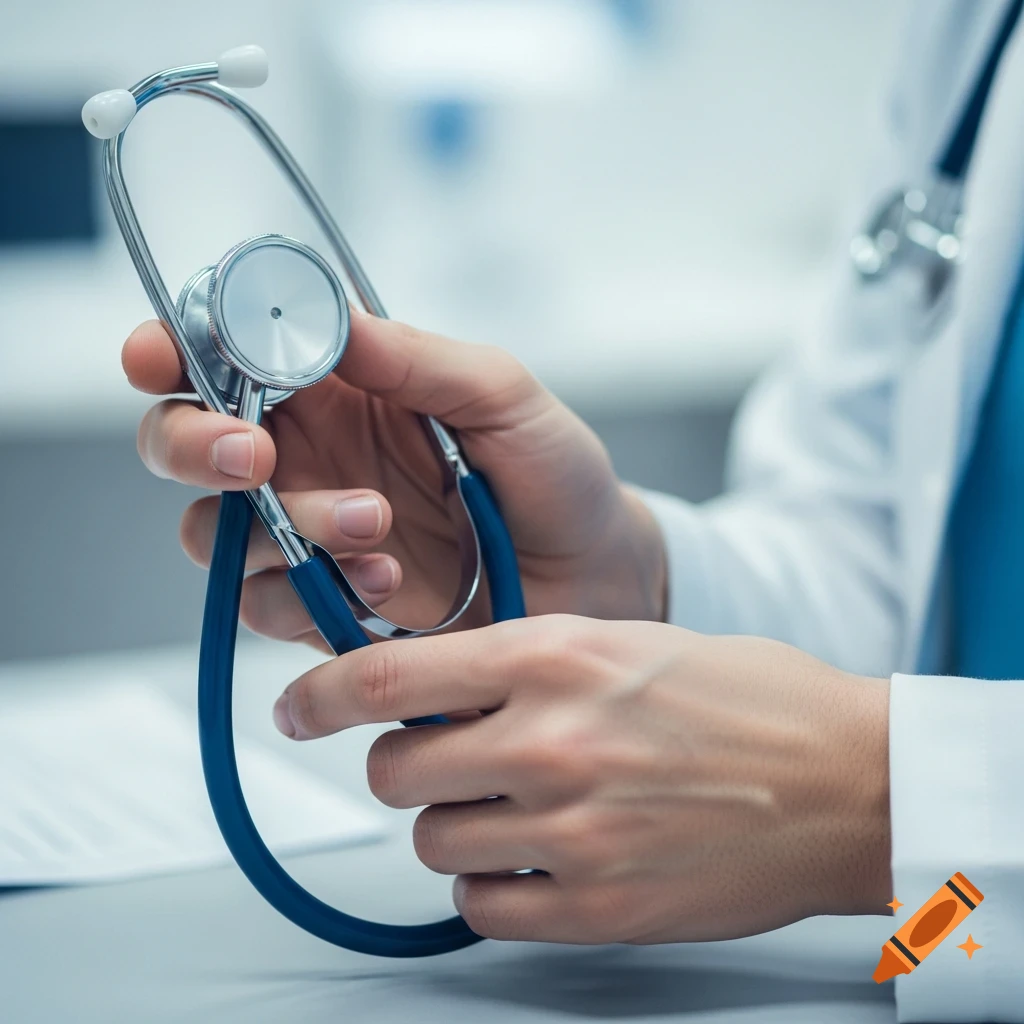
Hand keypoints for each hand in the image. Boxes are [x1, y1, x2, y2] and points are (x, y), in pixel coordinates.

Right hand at [122, 311, 665, 647]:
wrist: (592, 578)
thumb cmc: (554, 476)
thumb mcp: (503, 397)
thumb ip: (418, 359)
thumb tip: (330, 320)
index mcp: (342, 389)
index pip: (226, 355)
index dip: (173, 348)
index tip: (159, 357)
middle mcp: (312, 456)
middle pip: (189, 443)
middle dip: (195, 444)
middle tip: (255, 456)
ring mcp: (312, 532)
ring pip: (217, 530)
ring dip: (284, 526)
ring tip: (377, 525)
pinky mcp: (325, 601)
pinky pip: (265, 601)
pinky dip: (309, 590)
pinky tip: (385, 579)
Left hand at [272, 616, 891, 943]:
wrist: (843, 778)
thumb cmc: (744, 697)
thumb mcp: (624, 639)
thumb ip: (520, 662)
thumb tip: (435, 687)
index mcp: (554, 655)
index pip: (385, 675)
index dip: (320, 694)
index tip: (298, 707)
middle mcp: (549, 740)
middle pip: (394, 772)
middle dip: (407, 765)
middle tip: (448, 759)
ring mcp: (569, 832)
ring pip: (434, 840)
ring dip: (458, 824)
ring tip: (518, 808)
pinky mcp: (597, 909)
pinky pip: (482, 908)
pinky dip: (495, 886)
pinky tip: (541, 860)